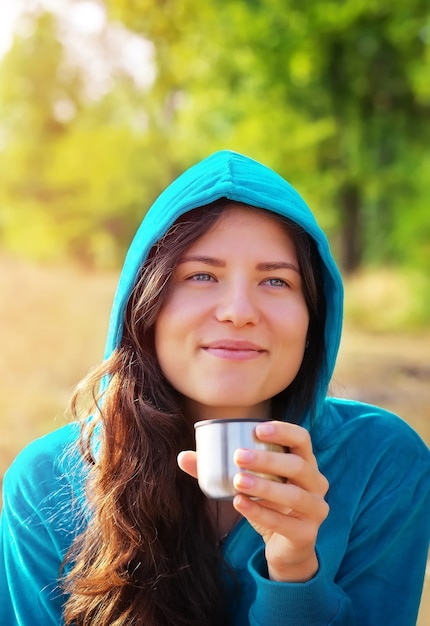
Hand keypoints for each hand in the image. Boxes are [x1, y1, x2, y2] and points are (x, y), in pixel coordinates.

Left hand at [231, 420, 328, 581]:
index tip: (256, 429)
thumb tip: (183, 456)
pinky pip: (284, 522)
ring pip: (293, 494)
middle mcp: (316, 483)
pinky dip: (260, 512)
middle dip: (267, 459)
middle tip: (238, 457)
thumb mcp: (248, 484)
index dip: (283, 431)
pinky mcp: (307, 534)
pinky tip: (239, 504)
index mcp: (305, 463)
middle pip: (297, 465)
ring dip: (264, 486)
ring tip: (238, 481)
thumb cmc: (268, 504)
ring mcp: (316, 509)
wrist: (284, 548)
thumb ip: (218, 469)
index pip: (302, 438)